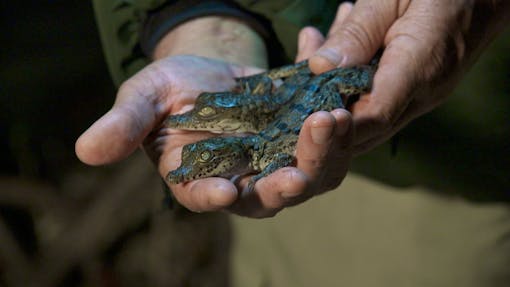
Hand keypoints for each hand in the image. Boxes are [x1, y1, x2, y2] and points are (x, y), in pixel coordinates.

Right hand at [76, 17, 353, 217]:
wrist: (207, 73)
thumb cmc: (169, 92)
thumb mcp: (144, 100)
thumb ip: (124, 125)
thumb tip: (85, 151)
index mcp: (202, 179)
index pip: (207, 198)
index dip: (214, 197)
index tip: (227, 191)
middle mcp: (246, 180)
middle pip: (276, 192)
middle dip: (297, 172)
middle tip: (311, 135)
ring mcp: (280, 160)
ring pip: (316, 170)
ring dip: (329, 147)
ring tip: (332, 111)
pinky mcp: (303, 138)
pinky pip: (330, 133)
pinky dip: (333, 105)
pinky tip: (320, 62)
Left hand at [308, 0, 509, 153]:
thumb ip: (358, 32)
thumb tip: (319, 67)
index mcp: (421, 68)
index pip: (373, 114)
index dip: (335, 122)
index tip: (300, 113)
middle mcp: (422, 94)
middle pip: (364, 128)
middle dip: (322, 110)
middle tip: (294, 73)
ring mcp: (420, 97)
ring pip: (364, 115)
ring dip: (329, 89)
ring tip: (314, 39)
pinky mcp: (414, 92)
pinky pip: (373, 99)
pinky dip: (345, 80)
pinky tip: (331, 41)